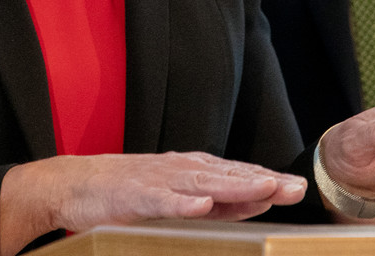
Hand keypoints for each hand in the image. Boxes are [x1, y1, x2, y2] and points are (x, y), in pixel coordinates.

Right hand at [0, 151, 306, 254]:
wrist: (74, 184)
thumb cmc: (129, 193)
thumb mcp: (180, 197)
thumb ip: (218, 202)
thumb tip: (260, 201)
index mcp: (193, 171)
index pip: (237, 175)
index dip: (268, 180)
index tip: (299, 188)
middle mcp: (180, 170)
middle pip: (228, 176)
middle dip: (263, 181)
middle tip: (295, 187)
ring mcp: (158, 181)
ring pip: (203, 184)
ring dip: (234, 186)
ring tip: (263, 187)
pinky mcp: (134, 196)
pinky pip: (162, 200)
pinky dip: (183, 201)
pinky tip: (203, 204)